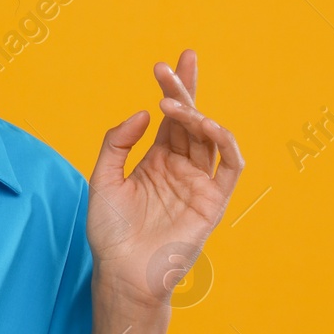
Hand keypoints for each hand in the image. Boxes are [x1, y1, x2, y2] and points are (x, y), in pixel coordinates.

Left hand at [87, 49, 245, 311]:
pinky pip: (230, 166)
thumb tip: (143, 114)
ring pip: (209, 137)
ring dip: (197, 114)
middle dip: (185, 88)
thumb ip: (117, 143)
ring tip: (174, 101)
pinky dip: (224, 142)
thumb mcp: (102, 179)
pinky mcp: (213, 201)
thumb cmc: (110, 231)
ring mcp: (199, 182)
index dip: (171, 89)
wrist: (122, 271)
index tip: (163, 64)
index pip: (169, 118)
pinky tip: (205, 124)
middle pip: (190, 120)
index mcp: (155, 160)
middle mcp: (180, 167)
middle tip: (178, 62)